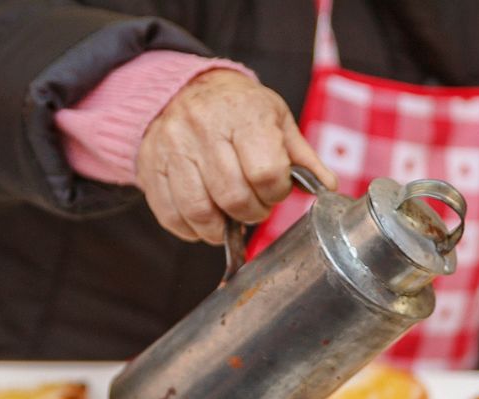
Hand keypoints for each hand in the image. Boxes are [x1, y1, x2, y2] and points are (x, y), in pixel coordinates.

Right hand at [136, 69, 336, 243]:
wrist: (183, 89)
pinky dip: (192, 230)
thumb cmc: (238, 109)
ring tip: (230, 217)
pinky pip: (172, 217)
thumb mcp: (276, 119)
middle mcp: (203, 127)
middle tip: (255, 206)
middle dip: (252, 213)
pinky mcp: (150, 168)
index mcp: (243, 113)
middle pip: (234, 197)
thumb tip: (328, 189)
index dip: (275, 192)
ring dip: (221, 228)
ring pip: (200, 213)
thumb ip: (302, 156)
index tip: (274, 189)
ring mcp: (172, 148)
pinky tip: (205, 220)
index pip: (265, 172)